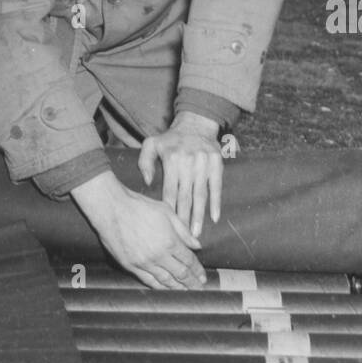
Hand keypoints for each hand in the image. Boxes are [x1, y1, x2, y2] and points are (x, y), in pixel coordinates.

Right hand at [72, 171, 205, 289]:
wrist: (111, 209)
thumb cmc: (140, 206)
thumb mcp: (167, 212)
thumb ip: (183, 231)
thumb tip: (198, 245)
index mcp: (170, 241)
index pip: (189, 261)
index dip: (198, 270)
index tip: (203, 277)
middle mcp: (158, 255)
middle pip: (180, 274)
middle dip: (192, 283)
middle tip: (200, 289)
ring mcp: (143, 263)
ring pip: (165, 281)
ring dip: (178, 288)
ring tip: (186, 293)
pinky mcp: (130, 266)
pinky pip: (148, 281)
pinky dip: (159, 287)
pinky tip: (166, 290)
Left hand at [138, 111, 223, 238]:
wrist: (196, 123)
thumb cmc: (171, 138)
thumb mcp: (151, 144)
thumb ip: (145, 162)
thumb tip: (147, 182)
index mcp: (172, 159)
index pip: (169, 190)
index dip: (169, 210)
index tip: (167, 228)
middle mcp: (188, 162)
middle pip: (185, 196)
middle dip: (183, 219)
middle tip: (182, 239)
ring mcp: (204, 163)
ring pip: (201, 195)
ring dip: (199, 216)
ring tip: (196, 233)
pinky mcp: (217, 164)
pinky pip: (217, 187)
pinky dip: (216, 203)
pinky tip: (215, 217)